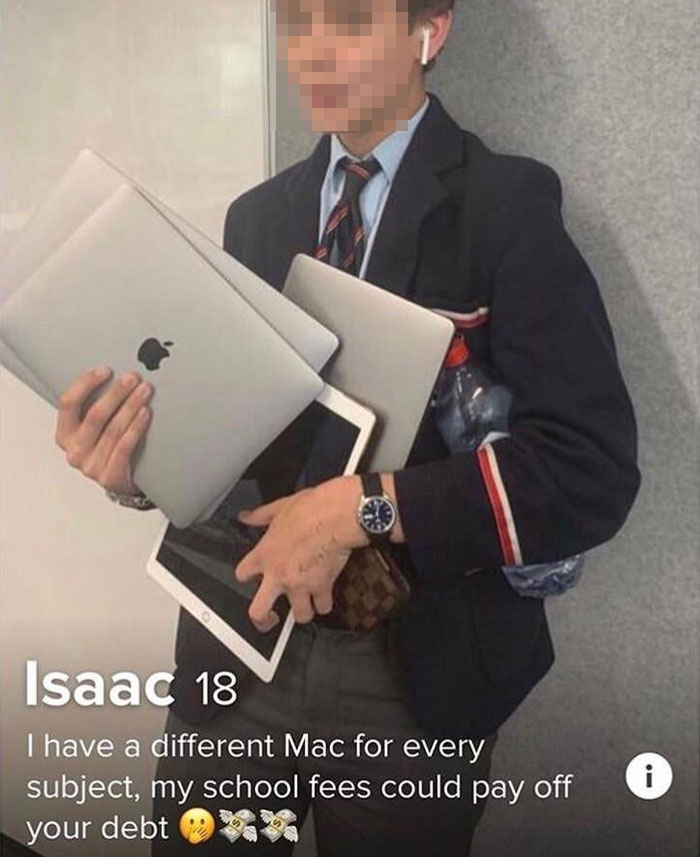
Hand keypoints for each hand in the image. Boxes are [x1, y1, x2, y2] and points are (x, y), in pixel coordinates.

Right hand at [54, 366, 153, 494]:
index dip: (86, 384)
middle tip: (132, 377)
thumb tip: (117, 376)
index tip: (105, 370)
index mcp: (64, 435)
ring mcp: (91, 466)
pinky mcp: (110, 477)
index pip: (68, 404)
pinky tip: (145, 413)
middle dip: (116, 393)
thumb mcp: (95, 429)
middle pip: (95, 416)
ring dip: (131, 406)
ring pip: (113, 430)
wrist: (122, 482)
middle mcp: (74, 451)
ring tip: (144, 391)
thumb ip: (96, 407)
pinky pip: (124, 447)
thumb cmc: (109, 448)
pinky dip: (136, 428)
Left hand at [234, 475, 369, 630]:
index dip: (248, 578)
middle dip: (264, 620)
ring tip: (308, 604)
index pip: (242, 574)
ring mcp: (299, 585)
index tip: (256, 578)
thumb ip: (261, 516)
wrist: (336, 515)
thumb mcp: (280, 507)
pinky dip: (326, 603)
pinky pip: (323, 607)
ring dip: (305, 611)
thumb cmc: (310, 508)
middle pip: (258, 612)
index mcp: (264, 554)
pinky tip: (327, 595)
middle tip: (271, 620)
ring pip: (300, 616)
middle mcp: (278, 574)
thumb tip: (246, 516)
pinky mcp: (321, 588)